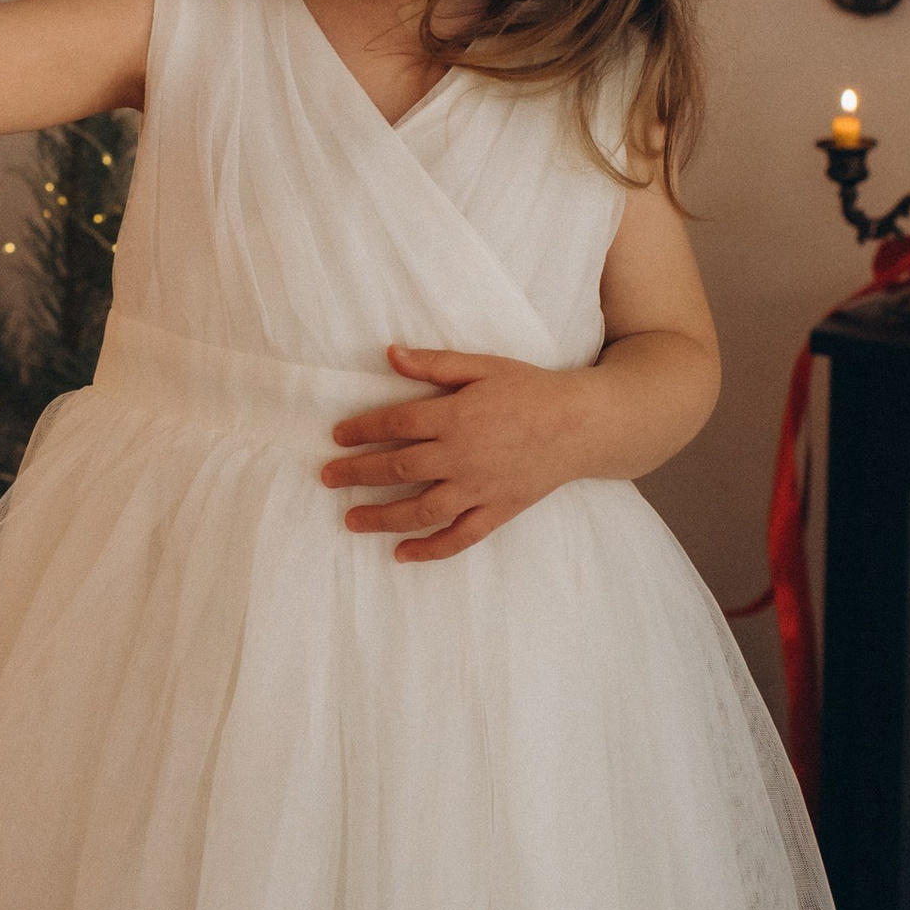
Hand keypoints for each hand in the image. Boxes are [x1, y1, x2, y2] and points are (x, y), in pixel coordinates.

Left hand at [320, 346, 596, 563]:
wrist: (582, 424)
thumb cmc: (531, 390)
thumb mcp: (483, 366)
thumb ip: (435, 364)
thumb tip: (390, 355)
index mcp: (455, 416)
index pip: (396, 424)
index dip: (362, 430)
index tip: (337, 437)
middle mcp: (461, 456)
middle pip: (398, 469)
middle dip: (357, 474)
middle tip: (328, 478)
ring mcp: (479, 488)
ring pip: (421, 509)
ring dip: (381, 517)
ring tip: (351, 520)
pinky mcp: (497, 511)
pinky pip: (459, 537)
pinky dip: (430, 549)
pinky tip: (402, 554)